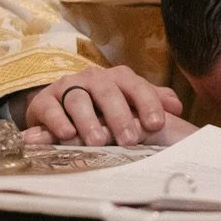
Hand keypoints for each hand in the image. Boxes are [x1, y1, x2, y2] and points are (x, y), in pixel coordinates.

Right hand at [18, 66, 182, 146]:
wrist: (59, 105)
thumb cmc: (101, 108)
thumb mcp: (128, 103)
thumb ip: (153, 102)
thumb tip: (177, 107)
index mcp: (118, 78)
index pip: (136, 86)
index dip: (148, 103)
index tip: (157, 124)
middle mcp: (93, 79)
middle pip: (107, 91)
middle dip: (119, 115)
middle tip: (129, 140)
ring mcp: (67, 88)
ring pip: (77, 99)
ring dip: (88, 120)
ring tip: (97, 141)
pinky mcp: (44, 101)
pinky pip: (50, 108)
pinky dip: (58, 121)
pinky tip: (67, 134)